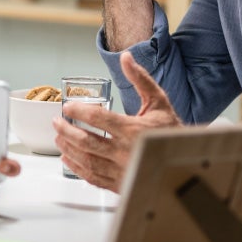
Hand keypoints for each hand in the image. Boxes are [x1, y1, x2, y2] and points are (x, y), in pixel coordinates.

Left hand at [54, 51, 181, 191]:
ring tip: (59, 138)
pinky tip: (68, 158)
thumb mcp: (158, 101)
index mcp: (134, 130)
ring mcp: (123, 170)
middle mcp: (126, 151)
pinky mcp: (121, 184)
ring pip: (88, 160)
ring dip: (69, 149)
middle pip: (87, 141)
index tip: (68, 108)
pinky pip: (94, 178)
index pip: (99, 118)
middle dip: (67, 131)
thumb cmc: (170, 130)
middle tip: (57, 123)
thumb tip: (126, 57)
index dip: (79, 111)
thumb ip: (140, 79)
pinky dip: (77, 168)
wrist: (185, 159)